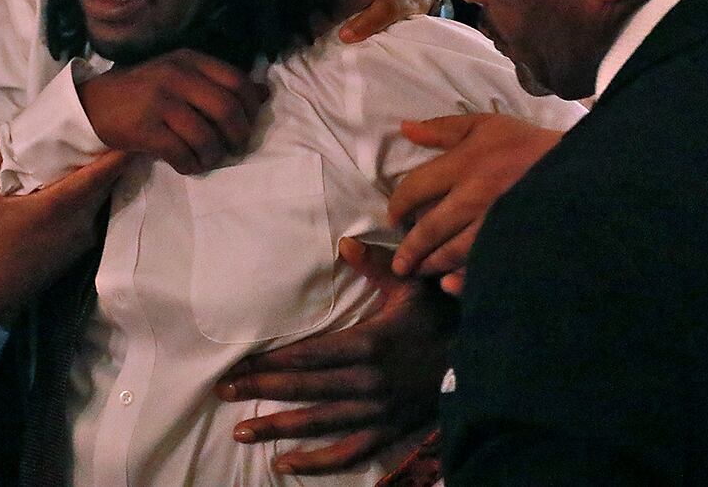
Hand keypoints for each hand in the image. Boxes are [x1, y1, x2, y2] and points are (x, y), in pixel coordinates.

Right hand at [0, 141, 127, 324]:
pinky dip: (90, 193)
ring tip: (91, 148)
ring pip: (102, 197)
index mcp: (60, 205)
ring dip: (99, 174)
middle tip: (106, 127)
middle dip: (111, 154)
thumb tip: (11, 134)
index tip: (127, 124)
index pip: (104, 172)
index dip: (121, 148)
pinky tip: (75, 181)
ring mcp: (84, 237)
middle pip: (108, 181)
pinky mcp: (81, 248)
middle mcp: (81, 221)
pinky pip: (93, 211)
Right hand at [77, 49, 265, 174]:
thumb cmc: (145, 92)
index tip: (247, 124)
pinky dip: (191, 164)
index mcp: (189, 59)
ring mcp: (159, 101)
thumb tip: (265, 94)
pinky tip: (188, 164)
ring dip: (213, 154)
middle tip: (235, 147)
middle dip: (238, 134)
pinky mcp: (144, 128)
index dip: (251, 107)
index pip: (237, 81)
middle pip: (227, 108)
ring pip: (206, 135)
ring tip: (208, 158)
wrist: (94, 104)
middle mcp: (176, 75)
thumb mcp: (183, 77)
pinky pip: (181, 153)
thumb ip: (220, 83)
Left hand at [216, 238, 453, 474]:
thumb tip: (343, 243)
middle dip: (260, 390)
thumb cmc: (442, 317)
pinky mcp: (389, 432)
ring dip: (278, 428)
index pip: (307, 355)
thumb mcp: (412, 285)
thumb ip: (375, 266)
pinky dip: (316, 462)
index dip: (270, 360)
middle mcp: (368, 383)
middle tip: (223, 390)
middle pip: (304, 389)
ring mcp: (377, 413)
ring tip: (240, 431)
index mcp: (369, 344)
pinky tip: (285, 464)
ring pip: (318, 424)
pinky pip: (347, 453)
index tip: (237, 363)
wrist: (484, 358)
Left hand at [388, 114, 562, 292]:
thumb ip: (443, 129)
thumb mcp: (485, 125)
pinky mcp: (512, 242)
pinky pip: (482, 266)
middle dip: (410, 248)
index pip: (416, 188)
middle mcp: (474, 197)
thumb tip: (404, 129)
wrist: (577, 168)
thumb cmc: (526, 144)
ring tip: (422, 271)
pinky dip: (464, 280)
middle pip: (429, 228)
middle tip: (401, 263)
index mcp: (464, 164)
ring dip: (432, 264)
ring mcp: (494, 224)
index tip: (394, 217)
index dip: (399, 205)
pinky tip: (451, 285)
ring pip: (452, 252)